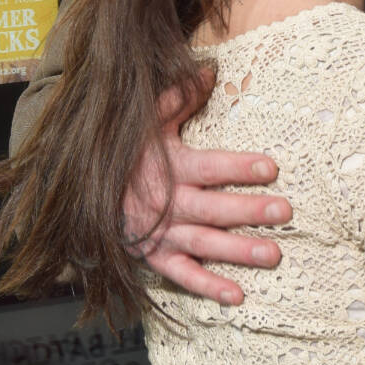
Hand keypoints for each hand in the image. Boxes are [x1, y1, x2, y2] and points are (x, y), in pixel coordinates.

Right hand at [125, 68, 290, 305]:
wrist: (79, 193)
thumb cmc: (124, 154)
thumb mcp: (146, 122)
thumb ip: (179, 98)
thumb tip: (211, 69)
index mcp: (170, 168)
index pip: (210, 167)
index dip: (239, 167)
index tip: (271, 167)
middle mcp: (168, 204)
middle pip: (214, 209)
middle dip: (249, 210)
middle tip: (285, 212)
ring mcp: (161, 234)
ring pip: (204, 244)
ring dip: (239, 251)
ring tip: (274, 255)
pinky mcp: (155, 258)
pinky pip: (183, 276)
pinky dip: (208, 287)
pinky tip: (238, 295)